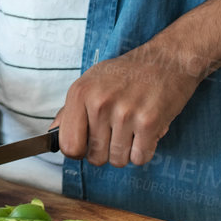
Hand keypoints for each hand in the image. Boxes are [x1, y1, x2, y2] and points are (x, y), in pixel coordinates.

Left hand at [54, 44, 201, 168]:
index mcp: (80, 93)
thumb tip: (52, 134)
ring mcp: (124, 113)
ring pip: (118, 160)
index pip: (68, 145)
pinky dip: (144, 151)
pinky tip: (145, 132)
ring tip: (132, 129)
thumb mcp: (91, 81)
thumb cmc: (128, 72)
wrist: (167, 59)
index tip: (87, 145)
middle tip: (116, 133)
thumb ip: (70, 110)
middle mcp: (99, 103)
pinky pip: (140, 158)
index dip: (79, 151)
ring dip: (126, 152)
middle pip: (94, 158)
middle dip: (105, 152)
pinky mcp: (149, 122)